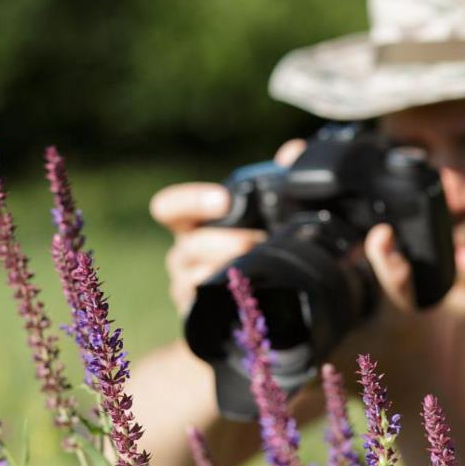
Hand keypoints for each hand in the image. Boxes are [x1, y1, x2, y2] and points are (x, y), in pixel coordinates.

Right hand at [149, 139, 307, 315]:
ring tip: (259, 269)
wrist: (271, 301)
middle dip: (222, 242)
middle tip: (255, 241)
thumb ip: (283, 178)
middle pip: (188, 246)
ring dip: (228, 272)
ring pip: (195, 278)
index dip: (190, 200)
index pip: (170, 207)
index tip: (224, 200)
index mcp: (196, 222)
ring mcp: (189, 286)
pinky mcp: (199, 315)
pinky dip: (229, 300)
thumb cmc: (263, 248)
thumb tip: (294, 150)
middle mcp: (186, 252)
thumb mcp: (276, 213)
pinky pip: (205, 308)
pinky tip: (250, 295)